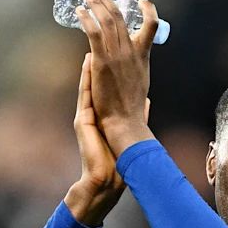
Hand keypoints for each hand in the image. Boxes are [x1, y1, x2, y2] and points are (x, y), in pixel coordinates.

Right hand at [65, 53, 125, 225]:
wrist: (106, 178)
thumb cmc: (117, 161)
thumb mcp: (128, 132)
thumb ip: (135, 115)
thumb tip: (145, 101)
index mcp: (102, 117)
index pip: (103, 89)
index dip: (107, 72)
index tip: (112, 55)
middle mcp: (91, 114)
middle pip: (94, 84)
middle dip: (96, 66)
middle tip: (100, 48)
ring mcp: (85, 116)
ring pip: (87, 86)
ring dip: (89, 67)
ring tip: (92, 48)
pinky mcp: (82, 121)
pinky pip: (84, 94)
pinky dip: (86, 79)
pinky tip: (88, 64)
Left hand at [76, 0, 157, 156]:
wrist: (125, 124)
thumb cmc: (132, 113)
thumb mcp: (142, 91)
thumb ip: (139, 79)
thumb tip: (141, 88)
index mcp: (143, 59)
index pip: (151, 27)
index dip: (149, 11)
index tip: (142, 2)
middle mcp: (132, 54)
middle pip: (122, 18)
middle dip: (109, 0)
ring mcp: (118, 57)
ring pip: (108, 22)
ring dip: (97, 4)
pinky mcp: (102, 63)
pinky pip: (94, 34)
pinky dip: (87, 19)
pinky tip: (80, 11)